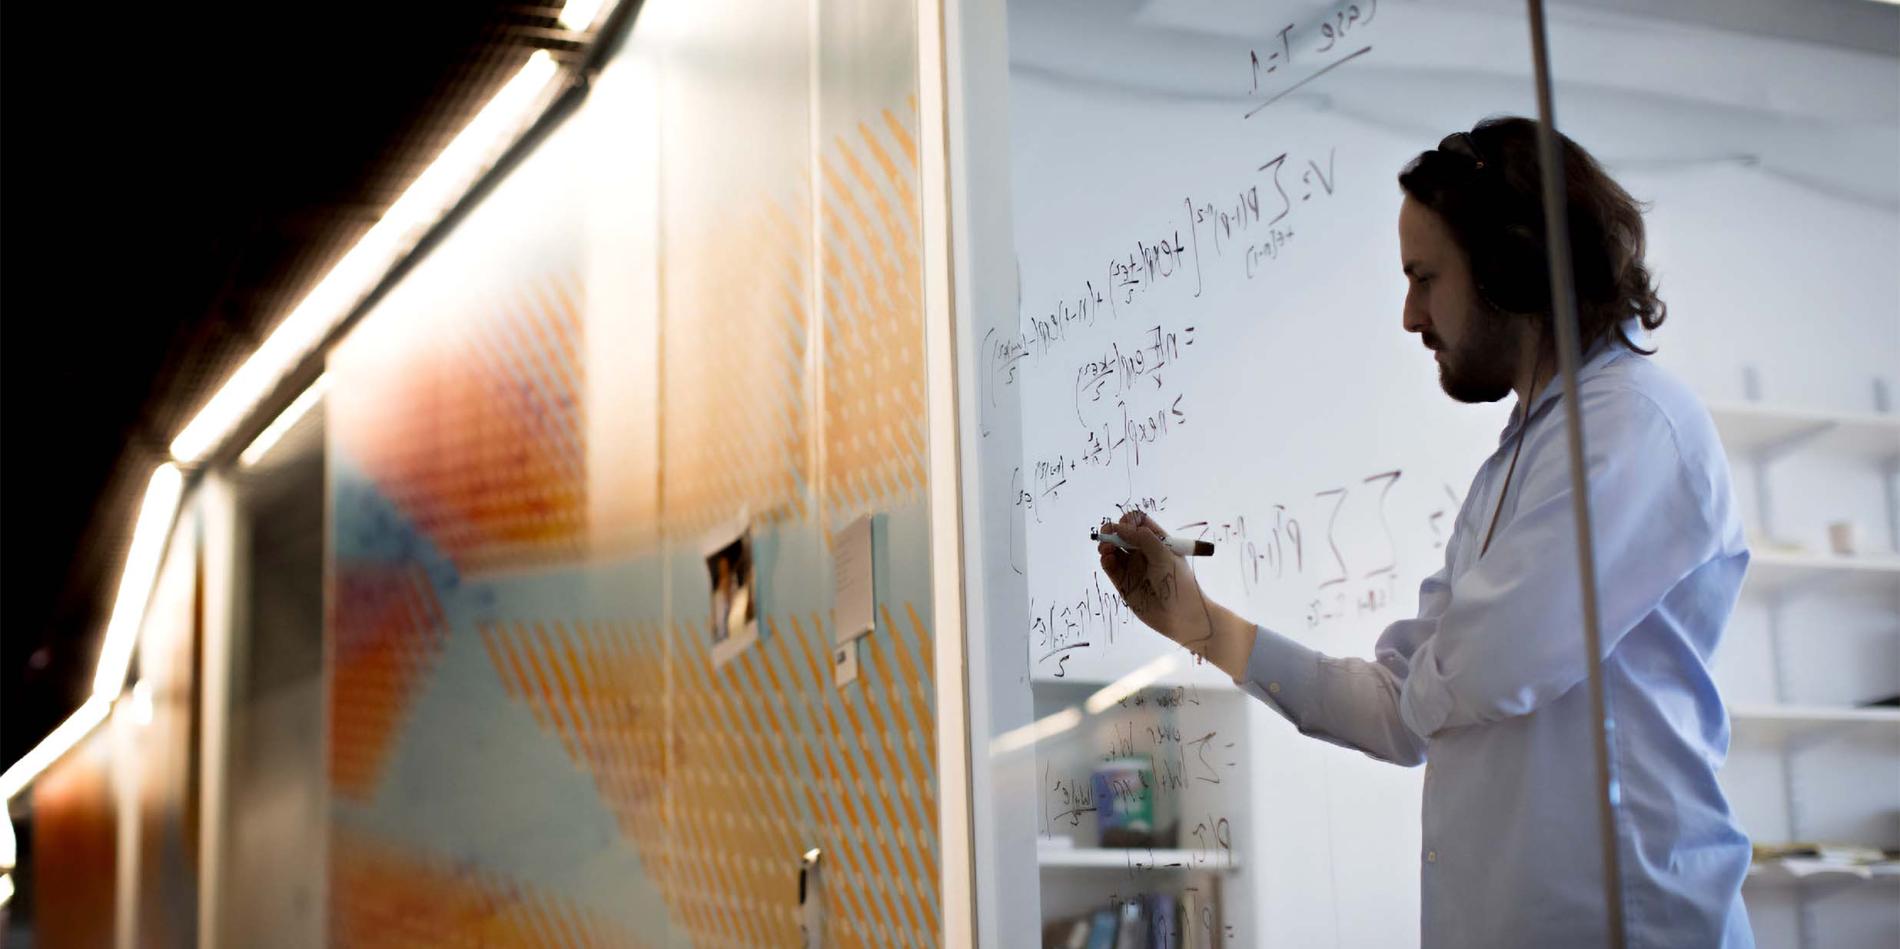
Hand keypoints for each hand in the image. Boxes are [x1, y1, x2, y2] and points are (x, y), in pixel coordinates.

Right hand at [1096, 511, 1215, 652]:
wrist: (1180, 616)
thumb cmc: (1178, 582)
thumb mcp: (1164, 555)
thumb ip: (1143, 538)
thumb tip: (1119, 527)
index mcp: (1157, 541)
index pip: (1139, 523)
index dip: (1129, 521)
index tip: (1125, 525)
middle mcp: (1143, 552)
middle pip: (1123, 534)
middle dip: (1113, 531)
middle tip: (1106, 533)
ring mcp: (1133, 567)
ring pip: (1114, 550)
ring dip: (1107, 545)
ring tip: (1106, 549)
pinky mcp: (1124, 583)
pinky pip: (1111, 567)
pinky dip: (1106, 560)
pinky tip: (1107, 559)